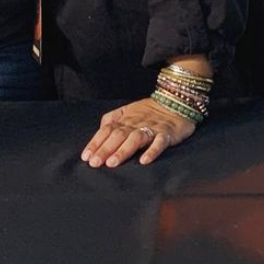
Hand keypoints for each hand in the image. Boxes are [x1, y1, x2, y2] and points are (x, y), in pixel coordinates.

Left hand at [80, 97, 196, 167]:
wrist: (177, 100)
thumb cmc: (149, 109)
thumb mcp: (128, 110)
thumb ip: (113, 119)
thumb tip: (99, 130)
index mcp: (126, 119)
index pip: (107, 130)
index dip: (96, 142)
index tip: (86, 157)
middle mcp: (137, 123)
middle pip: (119, 135)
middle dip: (106, 149)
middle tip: (95, 163)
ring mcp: (152, 128)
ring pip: (136, 138)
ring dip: (123, 150)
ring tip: (112, 163)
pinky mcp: (167, 133)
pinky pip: (160, 142)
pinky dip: (152, 151)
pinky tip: (144, 161)